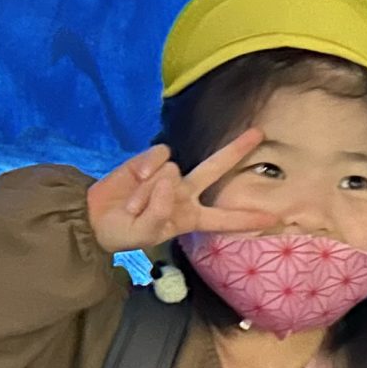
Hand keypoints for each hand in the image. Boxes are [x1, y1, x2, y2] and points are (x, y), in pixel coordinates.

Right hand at [84, 132, 280, 255]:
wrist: (94, 218)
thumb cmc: (123, 233)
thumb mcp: (145, 234)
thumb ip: (161, 212)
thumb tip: (169, 180)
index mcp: (190, 217)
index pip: (223, 219)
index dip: (246, 218)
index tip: (272, 217)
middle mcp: (184, 193)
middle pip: (215, 168)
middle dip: (236, 150)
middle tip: (259, 133)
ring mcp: (168, 175)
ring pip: (174, 171)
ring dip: (151, 191)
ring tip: (133, 205)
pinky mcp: (150, 160)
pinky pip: (160, 157)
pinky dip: (146, 170)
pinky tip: (133, 182)